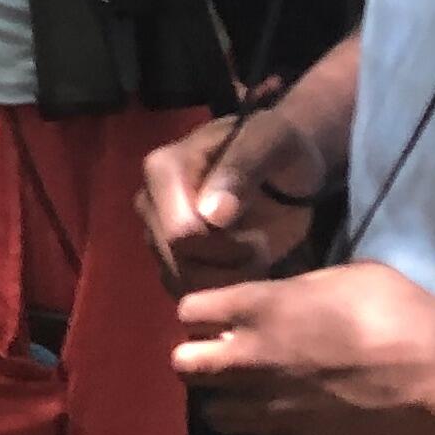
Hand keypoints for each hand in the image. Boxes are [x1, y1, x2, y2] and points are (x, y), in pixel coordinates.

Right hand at [141, 100, 328, 289]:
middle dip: (227, 266)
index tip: (260, 239)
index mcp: (163, 170)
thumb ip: (241, 170)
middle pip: (179, 261)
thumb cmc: (278, 149)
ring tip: (256, 259)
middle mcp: (150, 203)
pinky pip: (185, 292)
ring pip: (181, 281)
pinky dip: (219, 292)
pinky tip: (244, 272)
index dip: (224, 246)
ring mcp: (157, 233)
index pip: (179, 232)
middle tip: (262, 250)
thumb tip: (212, 215)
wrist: (284, 167)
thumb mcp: (270, 143)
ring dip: (227, 281)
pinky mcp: (171, 258)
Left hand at [175, 262, 434, 434]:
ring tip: (265, 404)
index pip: (189, 313)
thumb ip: (292, 294)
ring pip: (213, 416)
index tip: (226, 323)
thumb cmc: (406, 314)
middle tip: (238, 366)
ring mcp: (270, 413)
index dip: (207, 318)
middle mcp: (250, 361)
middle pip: (186, 366)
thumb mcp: (342, 278)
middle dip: (205, 363)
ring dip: (233, 406)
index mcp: (260, 309)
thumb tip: (275, 305)